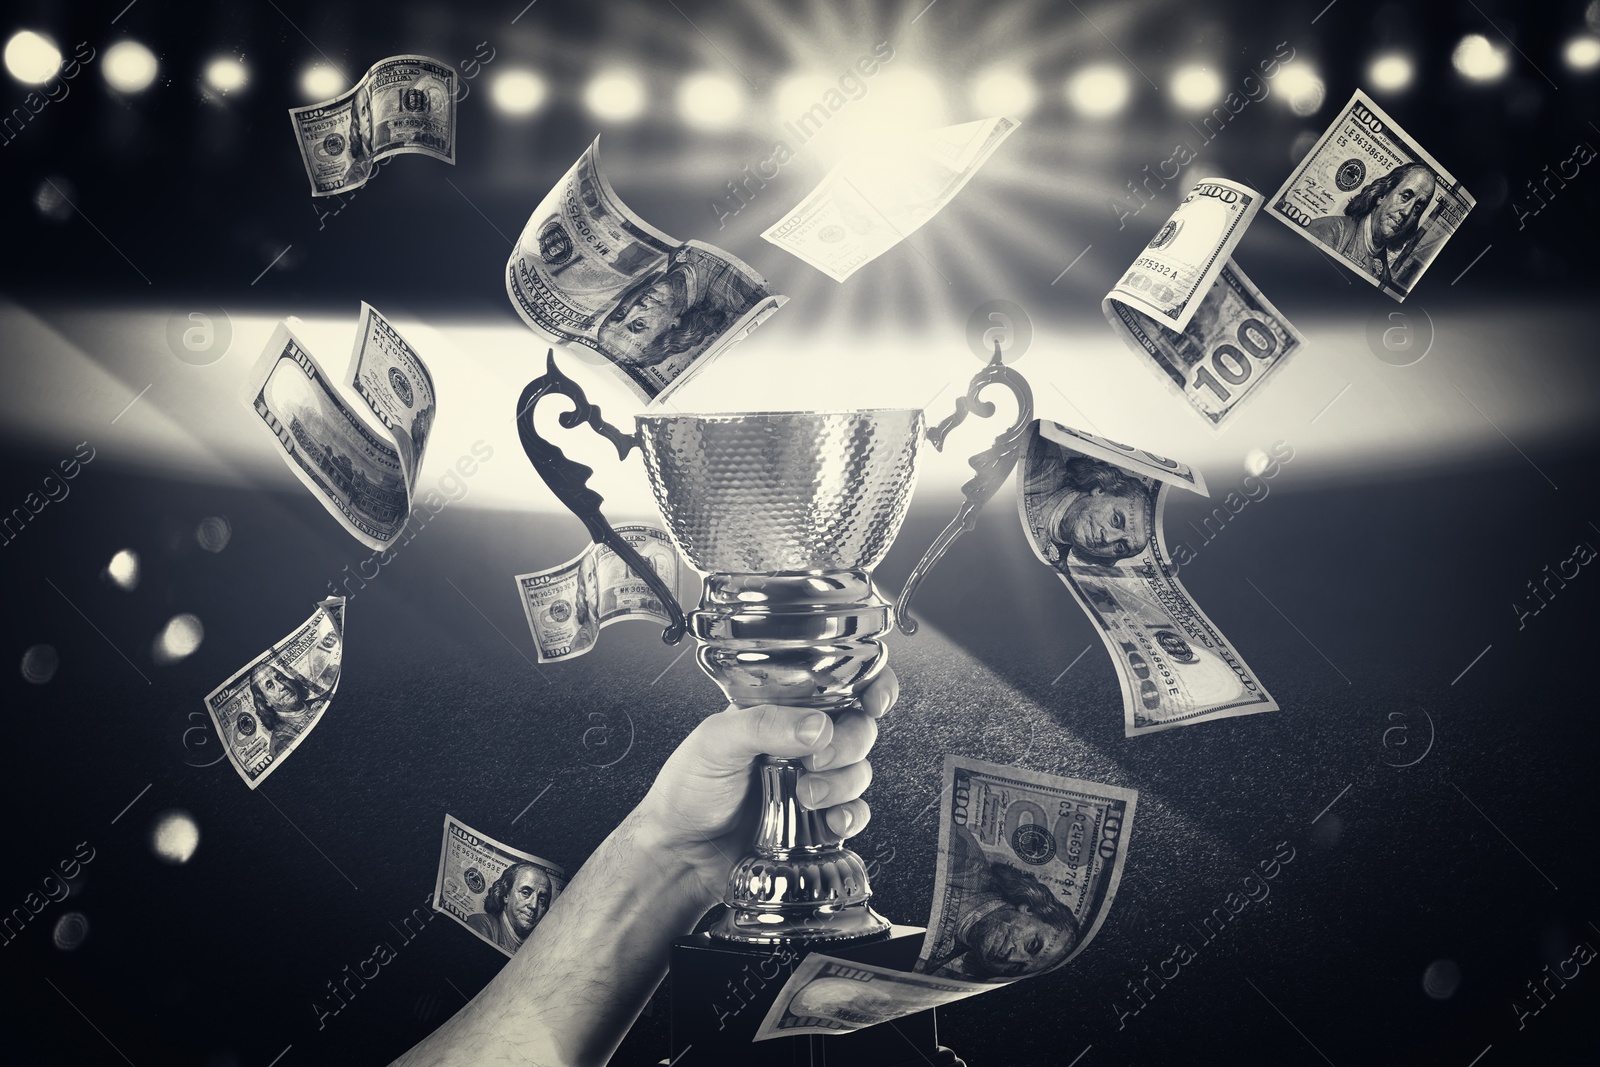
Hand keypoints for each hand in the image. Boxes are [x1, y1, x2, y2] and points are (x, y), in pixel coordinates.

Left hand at [634, 667, 898, 908]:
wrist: (680, 854)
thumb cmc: (687, 789)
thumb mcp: (715, 741)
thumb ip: (765, 724)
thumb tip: (817, 725)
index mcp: (780, 709)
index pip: (837, 685)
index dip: (868, 686)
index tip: (873, 700)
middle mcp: (802, 742)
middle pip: (859, 728)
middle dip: (848, 743)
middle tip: (814, 759)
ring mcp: (813, 782)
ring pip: (859, 771)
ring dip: (842, 783)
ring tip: (804, 795)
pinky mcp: (818, 822)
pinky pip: (855, 814)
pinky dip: (850, 816)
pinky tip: (829, 821)